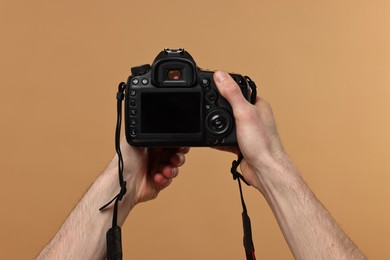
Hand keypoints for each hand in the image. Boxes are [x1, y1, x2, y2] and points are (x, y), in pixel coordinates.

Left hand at [119, 139, 189, 207]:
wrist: (123, 182)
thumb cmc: (125, 161)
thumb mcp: (136, 140)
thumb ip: (150, 133)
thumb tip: (162, 126)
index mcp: (152, 146)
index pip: (170, 143)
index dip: (177, 144)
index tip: (181, 146)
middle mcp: (156, 157)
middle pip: (176, 155)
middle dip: (178, 157)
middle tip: (175, 158)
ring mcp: (158, 170)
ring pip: (175, 168)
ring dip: (172, 169)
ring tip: (165, 170)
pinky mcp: (159, 182)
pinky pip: (169, 180)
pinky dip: (165, 179)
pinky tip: (157, 177)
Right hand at [213, 71, 286, 191]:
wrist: (264, 171)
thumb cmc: (263, 144)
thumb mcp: (244, 113)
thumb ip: (232, 94)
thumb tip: (220, 76)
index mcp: (258, 105)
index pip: (240, 90)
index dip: (226, 88)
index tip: (212, 86)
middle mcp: (254, 117)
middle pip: (231, 107)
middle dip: (219, 109)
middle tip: (208, 107)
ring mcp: (247, 131)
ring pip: (227, 124)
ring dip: (218, 125)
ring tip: (211, 125)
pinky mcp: (241, 144)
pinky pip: (225, 138)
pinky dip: (217, 139)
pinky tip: (212, 140)